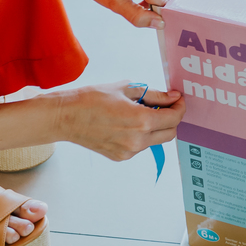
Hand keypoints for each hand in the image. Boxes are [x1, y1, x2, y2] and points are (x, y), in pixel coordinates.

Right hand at [54, 82, 184, 160]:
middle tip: (164, 105)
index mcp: (142, 121)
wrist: (65, 117)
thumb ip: (153, 94)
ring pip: (155, 140)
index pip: (174, 118)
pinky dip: (141, 135)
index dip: (180, 107)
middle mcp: (138, 140)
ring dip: (156, 127)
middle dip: (172, 118)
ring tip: (140, 111)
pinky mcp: (120, 156)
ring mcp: (128, 151)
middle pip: (170, 133)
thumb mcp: (127, 89)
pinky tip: (127, 122)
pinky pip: (140, 146)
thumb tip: (172, 97)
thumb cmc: (92, 98)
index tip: (177, 99)